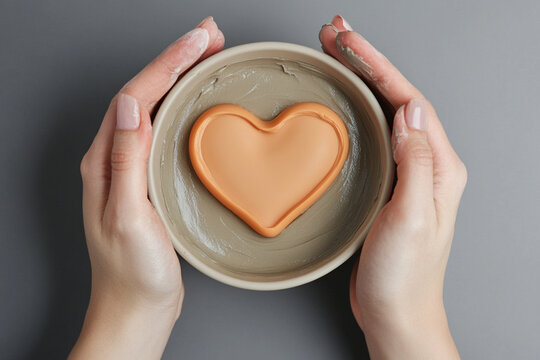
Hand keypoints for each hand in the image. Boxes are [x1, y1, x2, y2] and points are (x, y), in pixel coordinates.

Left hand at [70, 17, 223, 359]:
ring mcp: (133, 166)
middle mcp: (115, 157)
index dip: (169, 63)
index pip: (136, 96)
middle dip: (178, 58)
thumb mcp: (127, 217)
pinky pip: (167, 129)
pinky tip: (198, 100)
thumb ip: (125, 161)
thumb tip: (127, 105)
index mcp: (105, 161)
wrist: (137, 308)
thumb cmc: (132, 273)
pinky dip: (184, 105)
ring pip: (157, 106)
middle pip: (146, 92)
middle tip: (211, 35)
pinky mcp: (151, 178)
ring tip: (208, 54)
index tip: (199, 40)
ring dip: (181, 76)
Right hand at [320, 16, 466, 358]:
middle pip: (396, 97)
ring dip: (360, 80)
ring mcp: (406, 173)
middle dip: (365, 61)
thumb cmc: (405, 275)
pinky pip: (372, 135)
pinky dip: (354, 110)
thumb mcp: (413, 218)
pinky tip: (341, 103)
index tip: (348, 42)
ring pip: (382, 112)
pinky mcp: (386, 184)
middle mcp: (427, 164)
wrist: (396, 312)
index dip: (377, 66)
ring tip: (335, 54)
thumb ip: (416, 163)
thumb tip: (411, 111)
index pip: (409, 100)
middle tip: (335, 35)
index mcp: (440, 166)